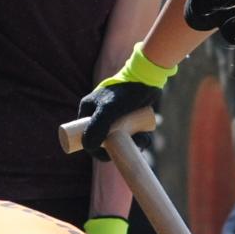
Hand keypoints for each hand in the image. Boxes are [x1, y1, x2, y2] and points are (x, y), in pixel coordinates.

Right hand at [79, 43, 173, 160]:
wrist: (147, 78)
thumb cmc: (126, 92)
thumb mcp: (109, 109)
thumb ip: (97, 127)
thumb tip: (87, 146)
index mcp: (88, 110)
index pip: (86, 136)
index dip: (96, 150)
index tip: (110, 155)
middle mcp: (98, 112)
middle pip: (104, 139)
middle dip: (118, 147)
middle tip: (132, 146)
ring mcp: (114, 114)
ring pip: (118, 137)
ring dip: (130, 144)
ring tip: (143, 139)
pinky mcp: (127, 115)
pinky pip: (128, 132)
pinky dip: (136, 138)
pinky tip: (145, 138)